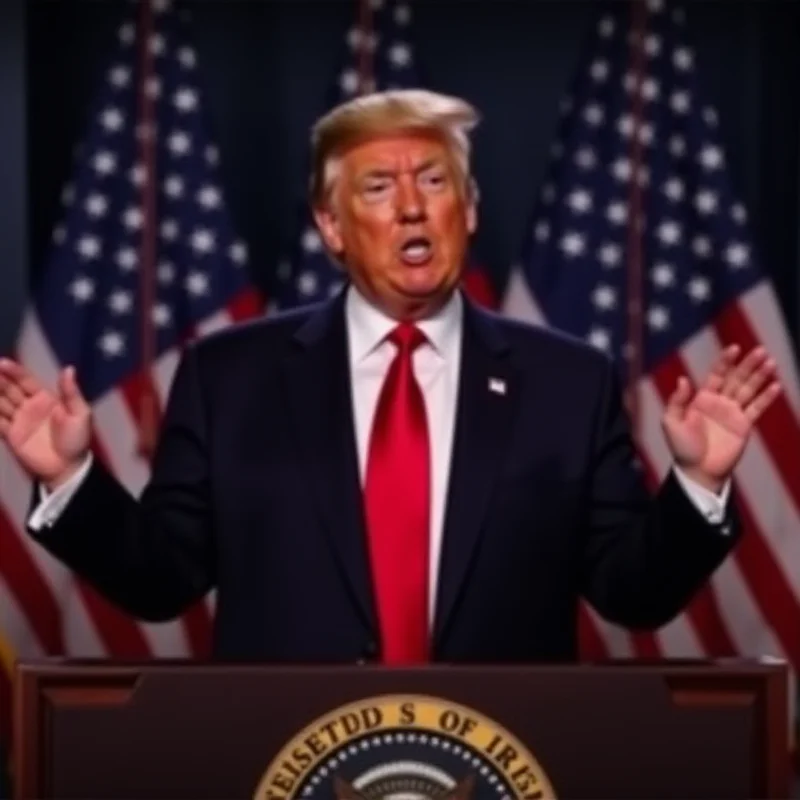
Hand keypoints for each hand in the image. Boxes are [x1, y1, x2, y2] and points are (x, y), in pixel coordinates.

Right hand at [0, 359, 91, 488]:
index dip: (14, 371)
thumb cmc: (76, 439)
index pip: (26, 380)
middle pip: (9, 389)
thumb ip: (71, 393)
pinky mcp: (10, 435)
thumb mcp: (80, 414)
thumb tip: (68, 368)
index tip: (2, 363)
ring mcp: (18, 420)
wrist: (67, 467)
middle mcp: (29, 406)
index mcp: (45, 398)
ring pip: (0, 403)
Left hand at [661, 345, 780, 492]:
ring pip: (748, 390)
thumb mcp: (671, 422)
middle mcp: (719, 402)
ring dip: (760, 376)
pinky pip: (756, 408)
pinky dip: (766, 397)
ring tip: (771, 362)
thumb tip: (683, 379)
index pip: (716, 375)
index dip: (725, 361)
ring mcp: (733, 413)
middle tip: (761, 350)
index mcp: (701, 398)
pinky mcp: (744, 425)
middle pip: (736, 378)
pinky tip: (775, 385)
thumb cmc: (681, 447)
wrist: (698, 470)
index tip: (735, 348)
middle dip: (748, 365)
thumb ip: (677, 401)